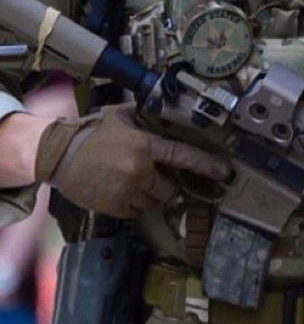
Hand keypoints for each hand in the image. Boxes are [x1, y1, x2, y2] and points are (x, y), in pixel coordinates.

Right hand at [35, 104, 229, 217]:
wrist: (58, 154)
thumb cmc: (91, 132)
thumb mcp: (120, 117)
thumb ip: (144, 118)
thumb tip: (163, 111)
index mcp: (144, 145)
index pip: (181, 155)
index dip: (205, 164)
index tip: (225, 171)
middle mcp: (140, 170)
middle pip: (169, 188)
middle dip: (164, 184)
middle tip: (149, 174)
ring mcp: (128, 191)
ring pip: (153, 202)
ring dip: (148, 194)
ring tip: (129, 180)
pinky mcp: (115, 207)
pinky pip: (136, 212)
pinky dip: (133, 204)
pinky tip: (119, 190)